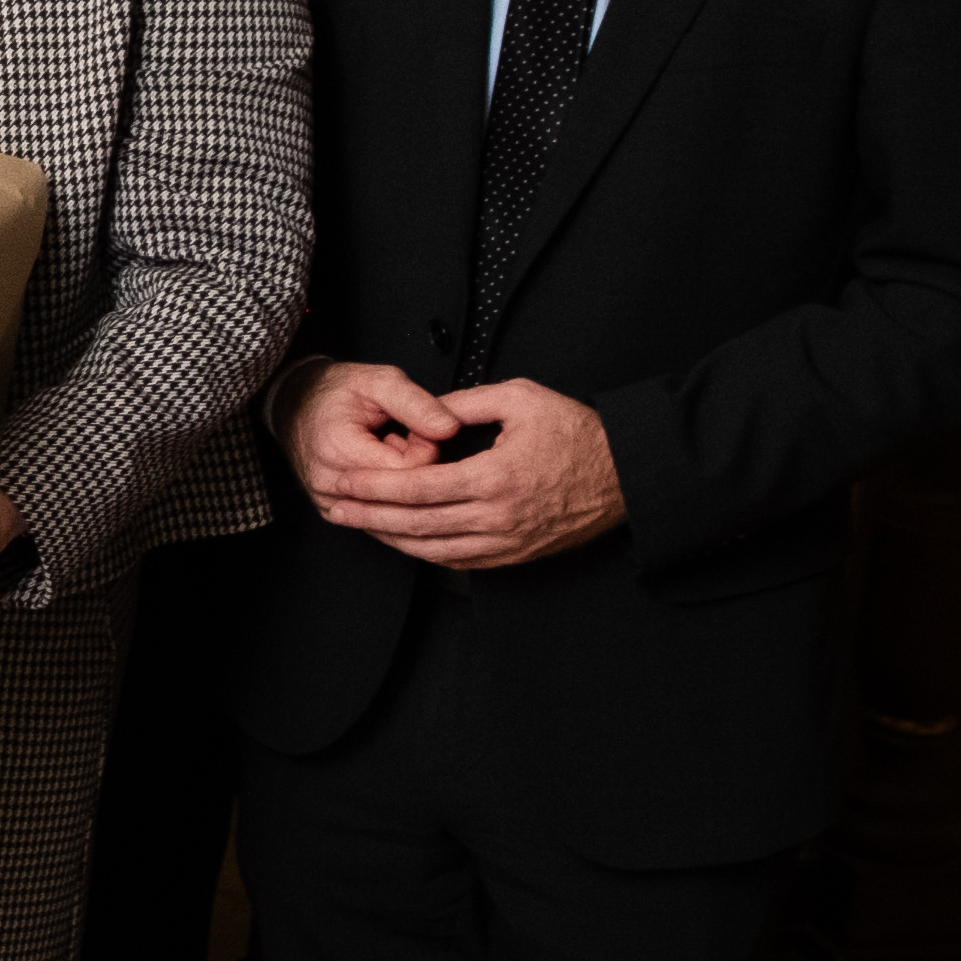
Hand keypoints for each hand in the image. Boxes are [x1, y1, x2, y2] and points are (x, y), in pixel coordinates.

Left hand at [304, 368, 625, 570]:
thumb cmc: (579, 434)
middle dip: (367, 517)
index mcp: (494, 478)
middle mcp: (497, 518)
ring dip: (390, 539)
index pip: (415, 489)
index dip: (371, 488)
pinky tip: (402, 540)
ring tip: (358, 524)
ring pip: (432, 550)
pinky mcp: (516, 555)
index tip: (340, 482)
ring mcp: (507, 542)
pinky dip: (424, 552)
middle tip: (332, 508)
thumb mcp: (521, 399)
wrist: (628, 475)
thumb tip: (424, 407)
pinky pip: (459, 562)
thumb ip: (465, 402)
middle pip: (414, 525)